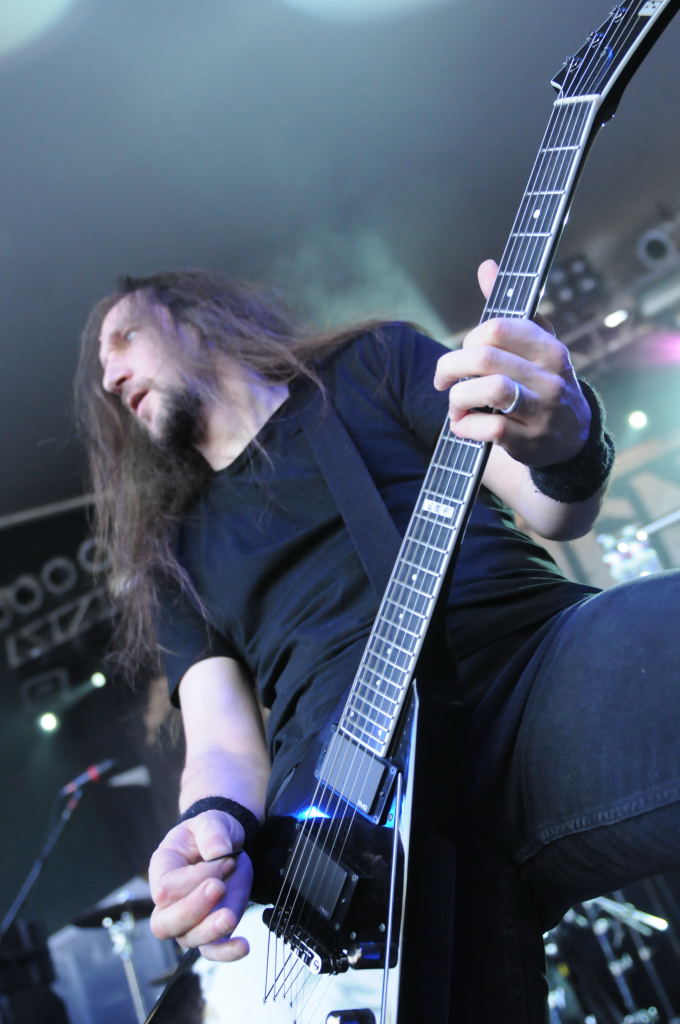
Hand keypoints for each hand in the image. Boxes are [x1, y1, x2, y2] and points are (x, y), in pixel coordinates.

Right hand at [149, 810, 253, 961]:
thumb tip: (217, 851)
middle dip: (192, 910)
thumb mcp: (210, 822)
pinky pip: (212, 950)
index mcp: (162, 870)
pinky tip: (243, 945)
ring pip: (189, 939)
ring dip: (210, 931)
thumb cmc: (211, 831)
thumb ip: (211, 831)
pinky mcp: (211, 927)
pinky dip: (226, 952)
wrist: (226, 842)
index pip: (167, 888)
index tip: (225, 860)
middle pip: (165, 923)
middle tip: (219, 887)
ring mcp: (190, 918)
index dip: (195, 878)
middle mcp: (169, 901)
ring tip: (230, 915)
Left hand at [433, 260, 590, 467]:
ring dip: (458, 397)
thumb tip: (486, 266)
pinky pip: (491, 428)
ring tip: (456, 405)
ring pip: (491, 390)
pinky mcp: (530, 442)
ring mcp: (542, 411)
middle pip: (485, 358)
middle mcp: (550, 377)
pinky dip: (466, 426)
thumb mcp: (535, 347)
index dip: (469, 339)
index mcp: (549, 348)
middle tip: (443, 380)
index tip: (464, 352)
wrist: (572, 440)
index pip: (498, 328)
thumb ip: (508, 311)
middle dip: (451, 367)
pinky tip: (463, 425)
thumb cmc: (542, 384)